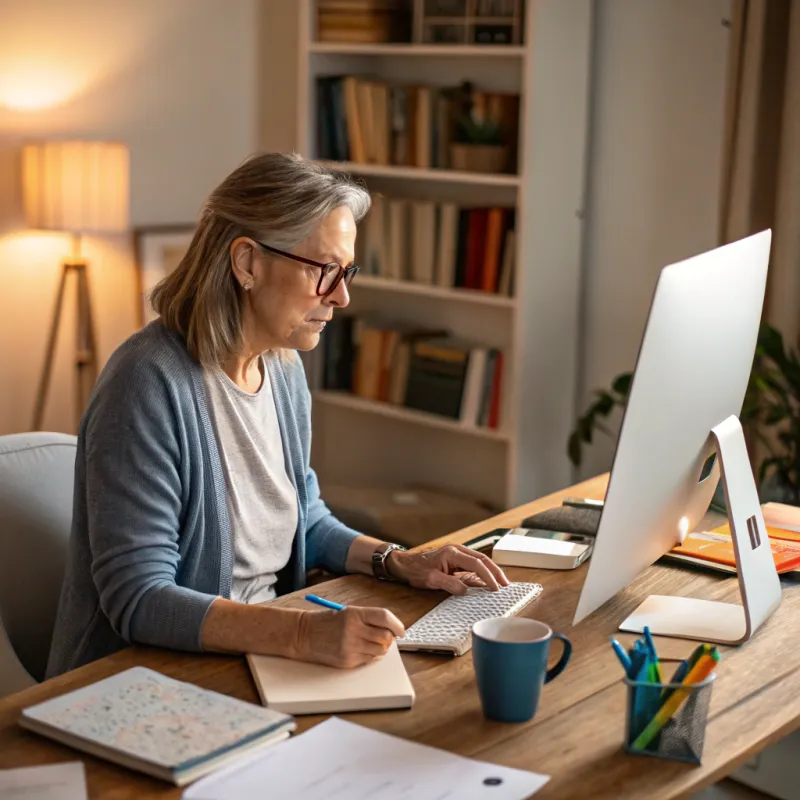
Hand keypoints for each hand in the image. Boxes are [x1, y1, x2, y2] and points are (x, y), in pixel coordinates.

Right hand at [293, 606, 404, 668]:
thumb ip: (369, 619)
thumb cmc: (327, 622)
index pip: (384, 617)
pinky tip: (359, 649)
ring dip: (380, 648)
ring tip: (371, 643)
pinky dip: (369, 655)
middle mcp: (353, 629)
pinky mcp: (348, 660)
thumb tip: (392, 631)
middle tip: (385, 637)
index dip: (397, 624)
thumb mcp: (347, 613)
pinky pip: (368, 660)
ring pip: (380, 650)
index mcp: (354, 613)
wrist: (304, 635)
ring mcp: (350, 646)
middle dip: (389, 638)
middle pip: (385, 636)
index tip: (401, 630)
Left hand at [386, 544, 509, 594]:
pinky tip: (487, 583)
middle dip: (496, 572)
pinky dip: (483, 574)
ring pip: (480, 562)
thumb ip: (449, 584)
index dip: (488, 576)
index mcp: (453, 553)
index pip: (477, 564)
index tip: (495, 588)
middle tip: (506, 585)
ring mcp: (458, 555)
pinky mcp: (456, 561)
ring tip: (501, 584)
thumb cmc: (416, 570)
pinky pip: (473, 567)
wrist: (405, 564)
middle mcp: (458, 551)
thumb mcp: (431, 579)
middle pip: (483, 560)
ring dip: (491, 572)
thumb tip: (466, 590)